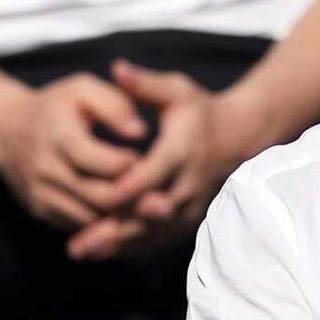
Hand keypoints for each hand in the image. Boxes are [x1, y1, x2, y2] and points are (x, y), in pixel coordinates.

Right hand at [0, 73, 145, 229]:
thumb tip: (141, 132)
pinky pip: (80, 226)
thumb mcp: (83, 89)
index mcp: (58, 136)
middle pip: (98, 195)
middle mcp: (46, 170)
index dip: (129, 164)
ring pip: (91, 217)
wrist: (7, 131)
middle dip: (133, 194)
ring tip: (147, 198)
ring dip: (122, 212)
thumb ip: (115, 105)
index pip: (98, 161)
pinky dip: (106, 222)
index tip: (151, 158)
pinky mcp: (43, 212)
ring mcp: (42, 195)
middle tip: (158, 186)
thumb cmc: (58, 106)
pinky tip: (126, 208)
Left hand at [66, 60, 264, 260]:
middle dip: (113, 229)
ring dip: (118, 244)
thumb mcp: (177, 90)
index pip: (150, 176)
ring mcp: (193, 204)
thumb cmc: (203, 110)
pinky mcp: (192, 218)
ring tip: (81, 251)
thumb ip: (145, 84)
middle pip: (149, 213)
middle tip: (77, 244)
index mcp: (182, 151)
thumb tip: (116, 68)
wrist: (242, 136)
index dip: (122, 189)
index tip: (90, 195)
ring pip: (154, 231)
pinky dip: (133, 246)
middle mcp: (189, 183)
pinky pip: (162, 238)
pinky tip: (102, 251)